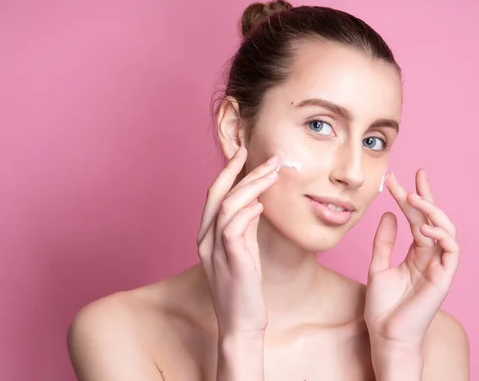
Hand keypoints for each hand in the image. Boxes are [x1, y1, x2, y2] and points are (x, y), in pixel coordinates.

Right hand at [197, 147, 279, 335]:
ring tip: (273, 174)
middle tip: (264, 157)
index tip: (244, 153)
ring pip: (227, 206)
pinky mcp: (230, 261)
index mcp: (206, 236)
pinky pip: (233, 228)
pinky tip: (262, 205)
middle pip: (217, 194)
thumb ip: (245, 228)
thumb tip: (255, 203)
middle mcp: (205, 240)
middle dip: (240, 171)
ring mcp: (215, 251)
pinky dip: (247, 212)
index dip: (228, 172)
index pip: (214, 195)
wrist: (240, 324)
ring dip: (251, 186)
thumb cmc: (243, 288)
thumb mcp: (243, 252)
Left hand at [364, 169, 459, 347]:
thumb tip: (389, 213)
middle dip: (425, 196)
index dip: (410, 198)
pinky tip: (424, 227)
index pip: (417, 219)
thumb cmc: (383, 305)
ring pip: (447, 230)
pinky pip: (452, 250)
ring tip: (414, 199)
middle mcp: (431, 256)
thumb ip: (384, 240)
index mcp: (416, 253)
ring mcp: (439, 266)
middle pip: (433, 219)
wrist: (386, 334)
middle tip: (415, 176)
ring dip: (432, 211)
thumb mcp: (378, 265)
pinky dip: (441, 235)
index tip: (397, 179)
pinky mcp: (445, 278)